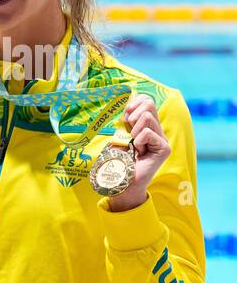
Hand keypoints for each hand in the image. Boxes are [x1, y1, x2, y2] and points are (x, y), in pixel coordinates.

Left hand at [107, 94, 170, 211]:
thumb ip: (126, 120)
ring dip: (133, 131)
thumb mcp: (119, 134)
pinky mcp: (164, 148)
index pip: (146, 100)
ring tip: (133, 145)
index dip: (133, 104)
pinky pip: (147, 133)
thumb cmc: (118, 159)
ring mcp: (162, 138)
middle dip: (132, 115)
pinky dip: (138, 141)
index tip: (124, 118)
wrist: (122, 182)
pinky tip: (138, 152)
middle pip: (149, 103)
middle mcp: (157, 129)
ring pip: (146, 117)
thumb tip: (128, 102)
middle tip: (129, 133)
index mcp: (147, 124)